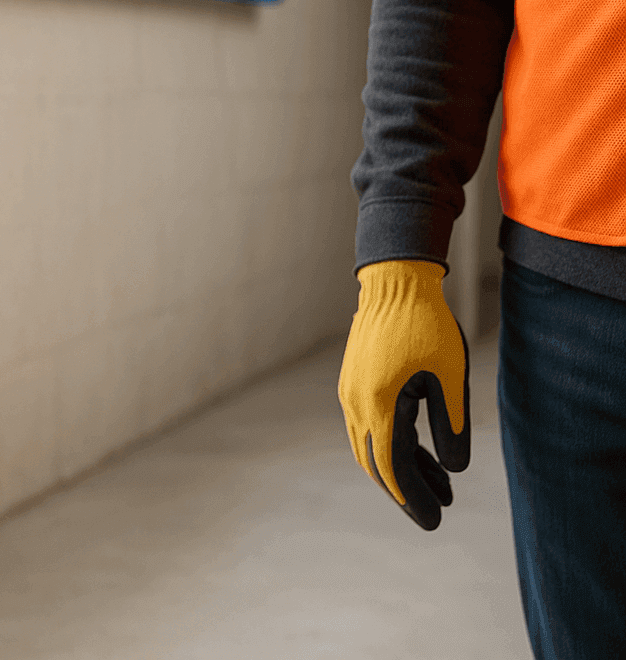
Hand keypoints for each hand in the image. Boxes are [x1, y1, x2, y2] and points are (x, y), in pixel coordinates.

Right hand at [338, 259, 469, 529]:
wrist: (394, 284)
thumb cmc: (427, 327)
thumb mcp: (449, 378)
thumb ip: (451, 426)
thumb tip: (453, 470)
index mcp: (378, 405)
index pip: (392, 467)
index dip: (413, 498)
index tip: (434, 521)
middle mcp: (356, 403)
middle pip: (376, 463)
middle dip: (406, 490)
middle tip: (436, 510)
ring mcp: (351, 393)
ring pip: (371, 446)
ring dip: (401, 467)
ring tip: (440, 483)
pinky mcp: (355, 383)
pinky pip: (370, 425)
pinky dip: (393, 444)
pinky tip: (420, 450)